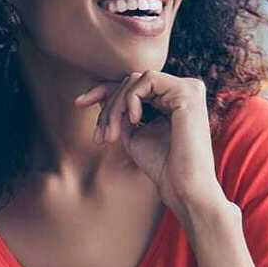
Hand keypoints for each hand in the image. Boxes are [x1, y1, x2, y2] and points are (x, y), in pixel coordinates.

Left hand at [74, 71, 223, 213]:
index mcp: (173, 100)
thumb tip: (102, 93)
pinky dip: (131, 98)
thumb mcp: (134, 134)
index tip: (78, 103)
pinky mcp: (188, 92)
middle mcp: (184, 90)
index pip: (134, 86)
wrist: (183, 186)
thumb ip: (121, 113)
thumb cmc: (162, 166)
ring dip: (115, 106)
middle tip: (100, 136)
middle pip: (131, 82)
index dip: (104, 91)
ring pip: (136, 80)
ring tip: (112, 135)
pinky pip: (147, 80)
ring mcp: (189, 88)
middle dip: (108, 107)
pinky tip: (134, 120)